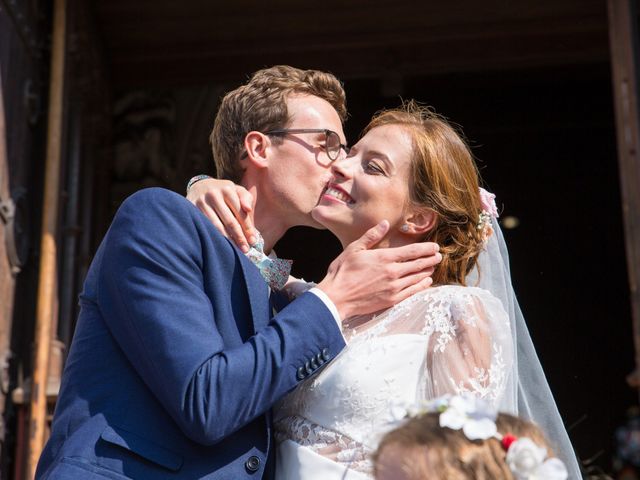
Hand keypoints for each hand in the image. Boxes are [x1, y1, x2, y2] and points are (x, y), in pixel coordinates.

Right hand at [186, 178, 255, 251]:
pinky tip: (221, 244)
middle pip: (229, 220)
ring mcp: (201, 202)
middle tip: (245, 249)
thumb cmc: (223, 192)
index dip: (248, 228)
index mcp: (227, 189)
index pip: (240, 212)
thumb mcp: (236, 190)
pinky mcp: (192, 209)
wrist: (199, 186)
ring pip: (216, 226)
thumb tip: (248, 209)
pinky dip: (214, 236)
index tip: (253, 241)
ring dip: (227, 240)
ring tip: (235, 250)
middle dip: (239, 237)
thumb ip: (245, 198)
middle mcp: (214, 194)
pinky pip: (205, 227)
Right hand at [316, 221, 441, 319]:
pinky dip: (422, 285)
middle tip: (439, 256)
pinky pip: (412, 291)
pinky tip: (426, 281)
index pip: (412, 251)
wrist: (336, 298)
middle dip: (430, 259)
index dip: (426, 249)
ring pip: (417, 277)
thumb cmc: (342, 272)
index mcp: (384, 258)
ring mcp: (394, 287)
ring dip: (428, 271)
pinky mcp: (392, 300)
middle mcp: (393, 272)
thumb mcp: (354, 249)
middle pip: (418, 264)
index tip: (435, 247)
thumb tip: (385, 223)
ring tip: (434, 267)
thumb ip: (372, 236)